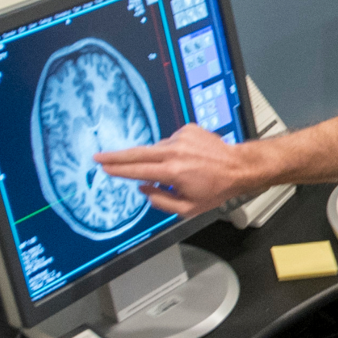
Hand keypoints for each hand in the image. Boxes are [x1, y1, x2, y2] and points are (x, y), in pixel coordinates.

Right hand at [95, 124, 256, 216]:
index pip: (138, 170)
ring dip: (158, 159)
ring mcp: (181, 138)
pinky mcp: (187, 129)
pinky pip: (171, 142)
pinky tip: (188, 160)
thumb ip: (161, 201)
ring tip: (179, 171)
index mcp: (173, 172)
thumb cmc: (215, 190)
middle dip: (116, 156)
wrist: (238, 167)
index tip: (105, 168)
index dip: (119, 170)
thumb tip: (144, 189)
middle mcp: (175, 151)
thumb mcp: (188, 208)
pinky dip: (172, 151)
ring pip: (157, 149)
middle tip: (99, 156)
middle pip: (138, 153)